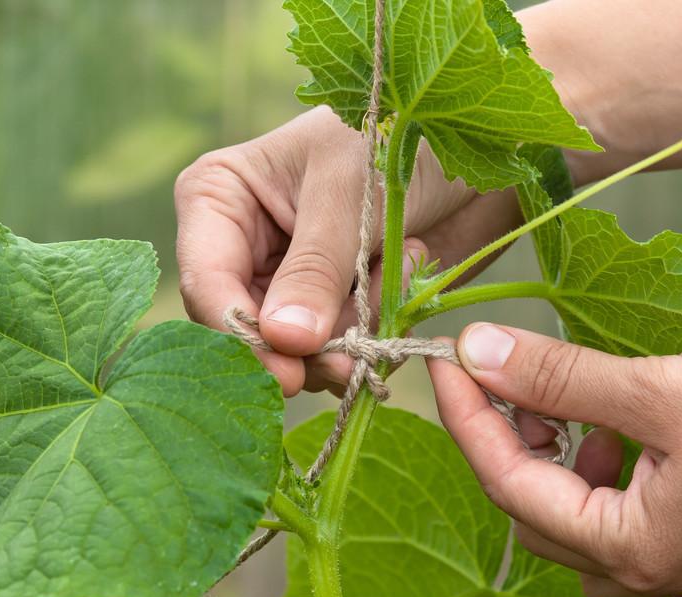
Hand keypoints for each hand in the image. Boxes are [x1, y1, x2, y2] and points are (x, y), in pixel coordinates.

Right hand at [175, 107, 523, 395]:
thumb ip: (315, 267)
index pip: (207, 285)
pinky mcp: (334, 310)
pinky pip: (342, 354)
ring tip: (395, 267)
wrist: (473, 150)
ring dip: (354, 329)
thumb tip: (284, 339)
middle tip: (356, 351)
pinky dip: (379, 330)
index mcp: (218, 200)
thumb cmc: (400, 140)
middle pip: (248, 332)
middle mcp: (244, 250)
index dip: (242, 336)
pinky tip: (404, 272)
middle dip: (307, 347)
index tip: (290, 370)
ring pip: (297, 352)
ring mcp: (289, 285)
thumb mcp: (349, 191)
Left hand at [427, 324, 681, 596]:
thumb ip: (558, 377)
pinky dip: (597, 466)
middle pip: (536, 509)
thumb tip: (476, 351)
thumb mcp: (659, 389)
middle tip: (497, 377)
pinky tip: (614, 424)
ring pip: (574, 515)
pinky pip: (617, 511)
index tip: (447, 363)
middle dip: (506, 439)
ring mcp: (677, 561)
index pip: (510, 485)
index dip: (468, 419)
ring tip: (561, 400)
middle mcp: (649, 572)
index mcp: (633, 548)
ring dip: (552, 455)